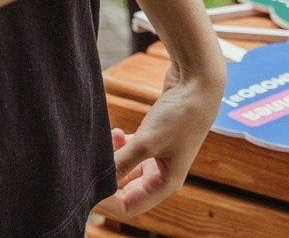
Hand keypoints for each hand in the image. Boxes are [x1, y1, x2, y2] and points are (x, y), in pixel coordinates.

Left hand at [99, 54, 220, 219]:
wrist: (198, 82)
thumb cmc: (180, 116)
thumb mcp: (145, 143)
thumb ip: (120, 163)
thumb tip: (96, 180)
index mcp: (166, 184)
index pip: (129, 206)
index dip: (107, 200)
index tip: (90, 182)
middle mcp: (162, 175)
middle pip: (125, 189)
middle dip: (108, 177)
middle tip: (92, 163)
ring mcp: (158, 157)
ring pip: (126, 168)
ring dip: (113, 158)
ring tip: (106, 140)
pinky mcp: (153, 139)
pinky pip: (130, 151)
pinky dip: (120, 145)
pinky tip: (115, 132)